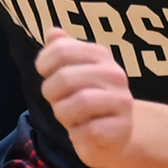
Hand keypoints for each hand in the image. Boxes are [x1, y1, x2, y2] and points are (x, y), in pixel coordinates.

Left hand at [38, 29, 136, 167]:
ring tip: (71, 118)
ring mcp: (121, 101)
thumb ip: (62, 51)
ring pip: (78, 103)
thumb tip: (53, 32)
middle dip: (52, 94)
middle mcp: (115, 74)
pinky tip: (84, 133)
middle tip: (59, 102)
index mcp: (101, 55)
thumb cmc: (87, 102)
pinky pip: (88, 130)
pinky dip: (78, 135)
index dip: (44, 64)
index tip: (46, 75)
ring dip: (64, 114)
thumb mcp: (71, 74)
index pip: (61, 50)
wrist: (114, 135)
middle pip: (65, 77)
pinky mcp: (122, 127)